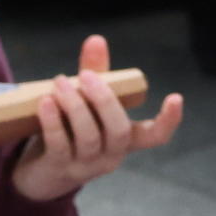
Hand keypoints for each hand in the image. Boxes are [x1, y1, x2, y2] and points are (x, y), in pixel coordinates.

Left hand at [9, 34, 186, 202]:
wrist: (39, 175)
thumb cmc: (67, 133)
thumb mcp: (83, 104)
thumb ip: (93, 74)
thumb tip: (97, 39)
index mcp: (124, 141)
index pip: (156, 136)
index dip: (169, 120)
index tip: (176, 97)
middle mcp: (111, 156)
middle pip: (119, 131)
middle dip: (105, 100)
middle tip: (86, 76)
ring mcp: (86, 166)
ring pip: (89, 136)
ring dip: (75, 106)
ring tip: (60, 82)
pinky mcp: (59, 168)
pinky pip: (60, 145)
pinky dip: (53, 121)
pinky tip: (46, 102)